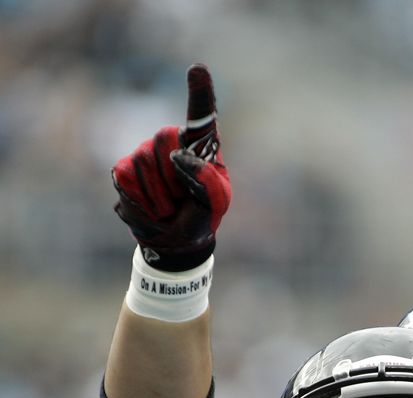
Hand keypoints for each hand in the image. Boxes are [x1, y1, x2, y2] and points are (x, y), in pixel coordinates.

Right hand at [111, 63, 230, 270]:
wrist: (176, 240)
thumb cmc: (202, 215)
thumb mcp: (216, 202)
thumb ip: (206, 180)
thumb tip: (178, 156)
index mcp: (199, 146)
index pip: (200, 117)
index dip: (200, 93)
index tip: (198, 69)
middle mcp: (170, 141)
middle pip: (164, 141)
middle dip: (175, 177)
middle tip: (183, 198)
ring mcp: (144, 152)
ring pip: (145, 163)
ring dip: (160, 195)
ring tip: (169, 205)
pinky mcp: (124, 169)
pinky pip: (128, 179)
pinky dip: (142, 201)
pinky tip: (152, 207)